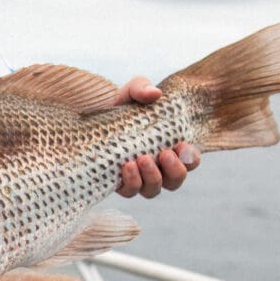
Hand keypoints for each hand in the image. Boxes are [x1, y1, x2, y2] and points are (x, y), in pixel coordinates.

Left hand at [114, 76, 200, 197]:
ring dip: (152, 177)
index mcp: (169, 147)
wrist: (89, 117)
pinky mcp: (118, 183)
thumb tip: (154, 93)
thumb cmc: (119, 106)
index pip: (190, 161)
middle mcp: (157, 167)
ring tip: (141, 159)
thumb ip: (143, 89)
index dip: (191, 159)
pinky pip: (130, 192)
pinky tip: (126, 167)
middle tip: (164, 153)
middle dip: (174, 170)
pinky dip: (132, 182)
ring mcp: (138, 178)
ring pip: (154, 190)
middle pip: (175, 181)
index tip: (182, 146)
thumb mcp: (131, 92)